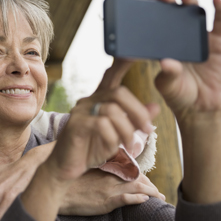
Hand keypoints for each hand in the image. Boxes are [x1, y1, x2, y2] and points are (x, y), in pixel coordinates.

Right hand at [47, 59, 158, 181]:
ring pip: (112, 110)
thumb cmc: (90, 150)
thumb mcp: (118, 135)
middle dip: (138, 111)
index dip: (124, 62)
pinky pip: (102, 124)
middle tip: (148, 128)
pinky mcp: (76, 126)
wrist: (65, 169)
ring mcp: (80, 112)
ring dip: (127, 129)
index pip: (111, 75)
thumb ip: (134, 120)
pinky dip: (114, 137)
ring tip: (131, 144)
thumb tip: (156, 106)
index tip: (138, 51)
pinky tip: (115, 147)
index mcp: (98, 100)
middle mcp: (88, 101)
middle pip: (118, 93)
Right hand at [59, 169, 164, 215]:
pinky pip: (128, 199)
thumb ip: (99, 170)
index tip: (146, 181)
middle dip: (150, 184)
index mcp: (105, 168)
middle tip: (158, 192)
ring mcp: (109, 188)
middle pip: (137, 178)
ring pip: (137, 187)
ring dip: (151, 192)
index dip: (140, 175)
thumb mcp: (85, 171)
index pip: (129, 169)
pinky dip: (139, 199)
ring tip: (160, 198)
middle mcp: (110, 176)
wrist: (58, 191)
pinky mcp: (107, 201)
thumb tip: (108, 171)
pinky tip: (146, 201)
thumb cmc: (70, 183)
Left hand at [148, 0, 220, 120]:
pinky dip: (220, 9)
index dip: (154, 4)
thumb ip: (167, 75)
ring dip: (191, 2)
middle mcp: (180, 37)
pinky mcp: (218, 42)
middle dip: (169, 1)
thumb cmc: (179, 95)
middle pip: (174, 12)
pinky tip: (216, 0)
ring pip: (195, 14)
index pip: (156, 20)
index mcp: (163, 44)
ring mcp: (199, 37)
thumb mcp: (167, 86)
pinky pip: (220, 22)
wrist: (201, 106)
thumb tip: (167, 63)